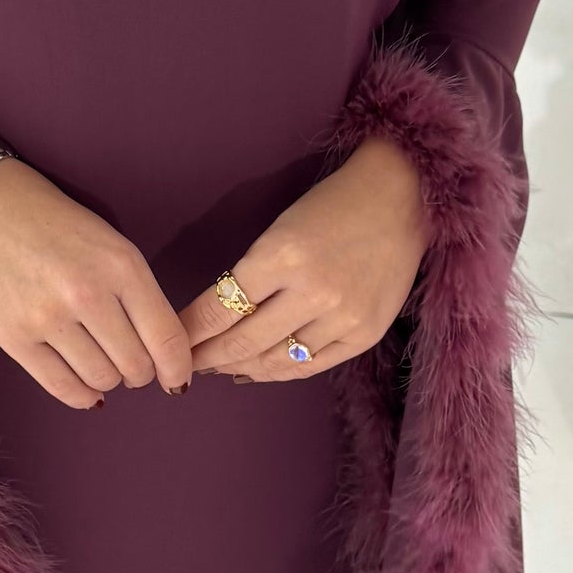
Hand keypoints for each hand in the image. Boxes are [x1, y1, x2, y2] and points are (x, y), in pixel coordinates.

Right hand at [0, 117, 193, 408]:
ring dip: (109, 380)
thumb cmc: (50, 222)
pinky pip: (62, 387)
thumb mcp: (107, 243)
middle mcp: (88, 294)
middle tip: (132, 365)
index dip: (177, 368)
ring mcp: (48, 318)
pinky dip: (82, 395)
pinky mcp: (13, 337)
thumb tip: (160, 349)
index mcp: (121, 265)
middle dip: (141, 373)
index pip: (166, 337)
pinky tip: (86, 388)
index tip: (178, 380)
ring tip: (102, 365)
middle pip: (136, 366)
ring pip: (102, 379)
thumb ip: (136, 292)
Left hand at [178, 136, 429, 381]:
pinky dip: (280, 372)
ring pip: (276, 361)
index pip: (219, 309)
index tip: (173, 341)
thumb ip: (250, 276)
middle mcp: (313, 292)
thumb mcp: (280, 230)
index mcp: (281, 257)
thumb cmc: (331, 208)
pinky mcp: (365, 334)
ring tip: (220, 368)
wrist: (400, 200)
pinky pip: (311, 366)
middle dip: (209, 357)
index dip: (190, 333)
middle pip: (243, 342)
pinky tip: (257, 371)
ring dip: (241, 367)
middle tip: (188, 364)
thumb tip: (215, 320)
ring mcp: (343, 317)